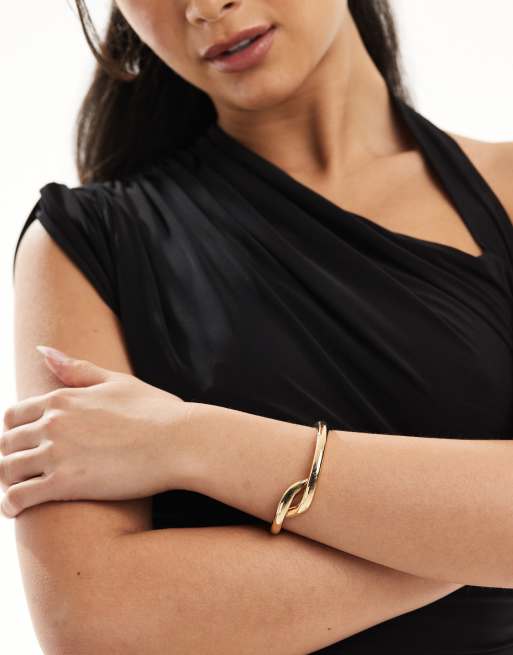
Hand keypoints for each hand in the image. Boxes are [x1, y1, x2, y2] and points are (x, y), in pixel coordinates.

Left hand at [0, 346, 193, 518]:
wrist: (179, 441)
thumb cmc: (156, 411)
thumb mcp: (116, 382)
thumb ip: (77, 369)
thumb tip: (42, 350)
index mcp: (62, 399)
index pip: (13, 416)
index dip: (14, 432)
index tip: (25, 445)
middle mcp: (52, 423)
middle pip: (6, 443)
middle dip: (10, 457)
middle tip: (22, 472)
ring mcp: (56, 453)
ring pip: (6, 470)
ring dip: (7, 482)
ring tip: (18, 492)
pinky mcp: (65, 483)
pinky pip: (19, 497)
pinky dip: (11, 505)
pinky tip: (16, 510)